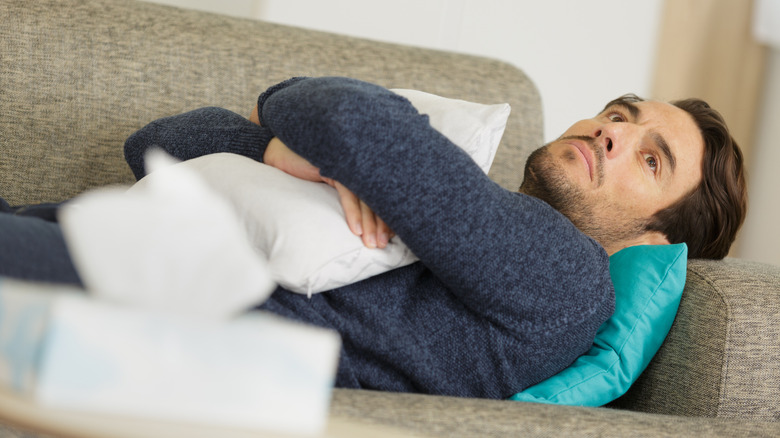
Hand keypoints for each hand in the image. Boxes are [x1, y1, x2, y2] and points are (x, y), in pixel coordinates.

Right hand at [255, 108, 394, 247]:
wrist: (278, 152)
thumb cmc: (303, 170)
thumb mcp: (327, 186)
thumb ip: (346, 196)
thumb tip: (360, 224)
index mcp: (360, 169)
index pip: (378, 195)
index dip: (386, 216)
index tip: (390, 237)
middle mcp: (358, 165)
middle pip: (376, 197)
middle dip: (381, 224)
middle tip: (383, 245)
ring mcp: (348, 164)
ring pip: (366, 197)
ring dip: (369, 223)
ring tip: (372, 243)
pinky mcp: (335, 166)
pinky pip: (349, 193)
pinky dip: (353, 212)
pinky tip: (356, 230)